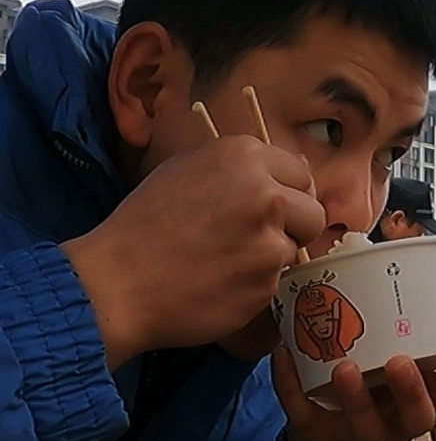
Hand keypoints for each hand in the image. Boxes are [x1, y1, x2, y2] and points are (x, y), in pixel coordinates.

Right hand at [62, 136, 323, 367]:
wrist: (116, 282)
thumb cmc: (145, 225)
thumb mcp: (187, 172)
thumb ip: (241, 169)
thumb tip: (298, 169)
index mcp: (242, 156)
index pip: (300, 172)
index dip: (289, 193)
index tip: (271, 208)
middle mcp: (263, 192)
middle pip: (313, 211)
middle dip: (294, 227)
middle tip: (254, 238)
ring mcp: (268, 238)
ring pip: (296, 248)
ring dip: (271, 257)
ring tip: (225, 260)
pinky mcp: (267, 280)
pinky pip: (276, 280)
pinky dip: (255, 284)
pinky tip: (219, 283)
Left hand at [273, 318, 435, 440]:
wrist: (326, 437)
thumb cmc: (372, 382)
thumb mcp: (394, 353)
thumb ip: (399, 317)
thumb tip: (390, 242)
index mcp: (429, 394)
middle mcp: (403, 418)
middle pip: (423, 415)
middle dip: (413, 390)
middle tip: (399, 360)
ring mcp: (363, 431)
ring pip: (367, 426)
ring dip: (357, 397)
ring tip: (344, 366)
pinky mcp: (320, 435)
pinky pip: (304, 413)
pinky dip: (292, 384)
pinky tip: (283, 353)